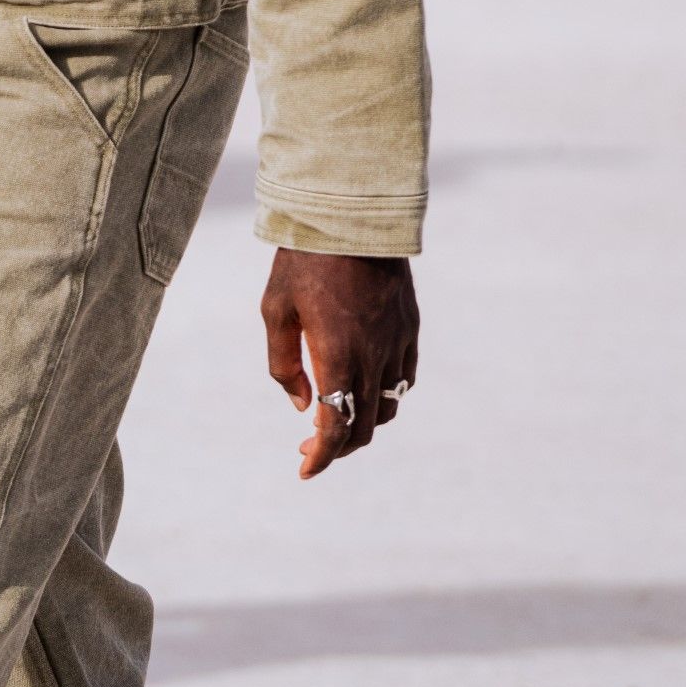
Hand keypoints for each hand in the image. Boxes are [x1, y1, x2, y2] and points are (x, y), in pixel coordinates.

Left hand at [261, 249, 418, 481]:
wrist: (353, 216)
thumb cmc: (304, 260)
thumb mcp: (275, 310)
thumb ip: (285, 365)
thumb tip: (304, 406)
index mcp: (337, 355)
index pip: (335, 427)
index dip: (321, 457)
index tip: (305, 470)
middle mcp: (373, 356)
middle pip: (363, 427)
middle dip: (336, 447)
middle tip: (309, 447)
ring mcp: (397, 342)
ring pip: (387, 407)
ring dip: (362, 424)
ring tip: (337, 419)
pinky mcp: (410, 327)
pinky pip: (404, 378)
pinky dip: (385, 396)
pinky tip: (364, 389)